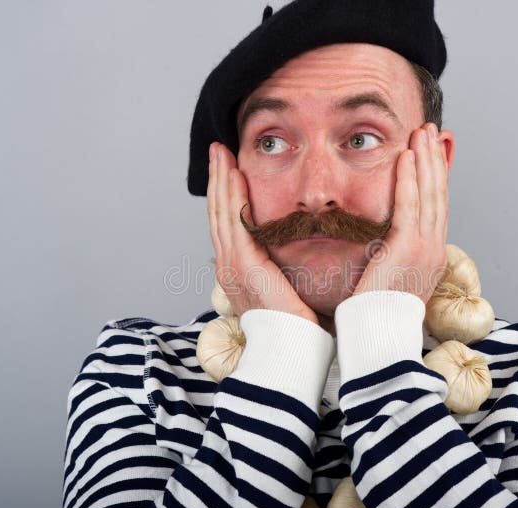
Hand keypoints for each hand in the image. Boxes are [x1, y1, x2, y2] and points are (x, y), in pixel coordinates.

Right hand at [207, 142, 318, 323]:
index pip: (227, 223)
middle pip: (217, 212)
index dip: (225, 194)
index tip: (229, 169)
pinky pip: (233, 221)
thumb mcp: (287, 288)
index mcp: (237, 270)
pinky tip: (234, 174)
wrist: (291, 348)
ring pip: (220, 211)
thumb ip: (286, 267)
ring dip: (220, 179)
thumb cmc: (296, 325)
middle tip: (218, 150)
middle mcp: (228, 265)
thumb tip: (300, 251)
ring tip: (221, 153)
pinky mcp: (242, 263)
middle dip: (217, 179)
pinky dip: (231, 195)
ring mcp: (231, 264)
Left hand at [352, 123, 450, 304]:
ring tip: (421, 133)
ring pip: (429, 195)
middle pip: (439, 195)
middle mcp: (434, 249)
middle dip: (435, 160)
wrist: (377, 336)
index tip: (431, 154)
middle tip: (430, 131)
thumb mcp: (390, 281)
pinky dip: (410, 180)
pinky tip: (406, 157)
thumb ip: (391, 258)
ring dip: (425, 160)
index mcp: (431, 257)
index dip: (435, 178)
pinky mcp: (407, 249)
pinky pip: (410, 207)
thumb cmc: (376, 314)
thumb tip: (382, 244)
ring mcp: (425, 249)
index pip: (437, 208)